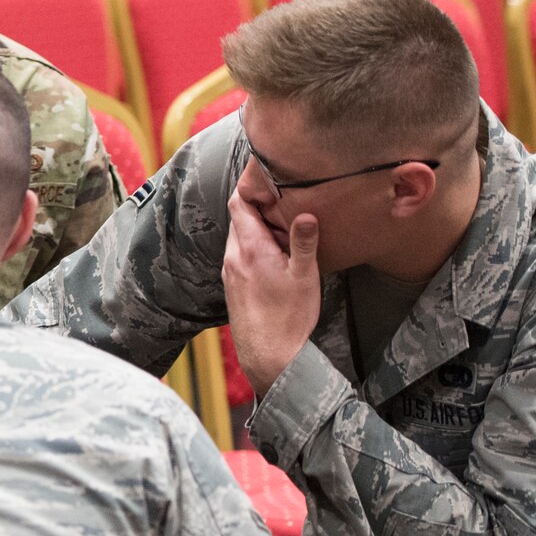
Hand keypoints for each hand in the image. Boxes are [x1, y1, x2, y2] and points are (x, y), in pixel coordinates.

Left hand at [221, 193, 321, 397]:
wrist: (270, 356)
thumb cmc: (289, 318)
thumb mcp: (304, 277)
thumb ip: (303, 243)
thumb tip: (306, 213)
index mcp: (249, 249)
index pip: (238, 204)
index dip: (249, 188)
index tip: (267, 179)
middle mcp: (233, 257)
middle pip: (238, 219)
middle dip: (256, 208)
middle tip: (282, 202)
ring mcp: (229, 273)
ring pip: (238, 238)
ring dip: (255, 230)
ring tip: (281, 229)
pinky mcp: (232, 287)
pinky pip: (238, 256)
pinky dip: (251, 247)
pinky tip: (272, 256)